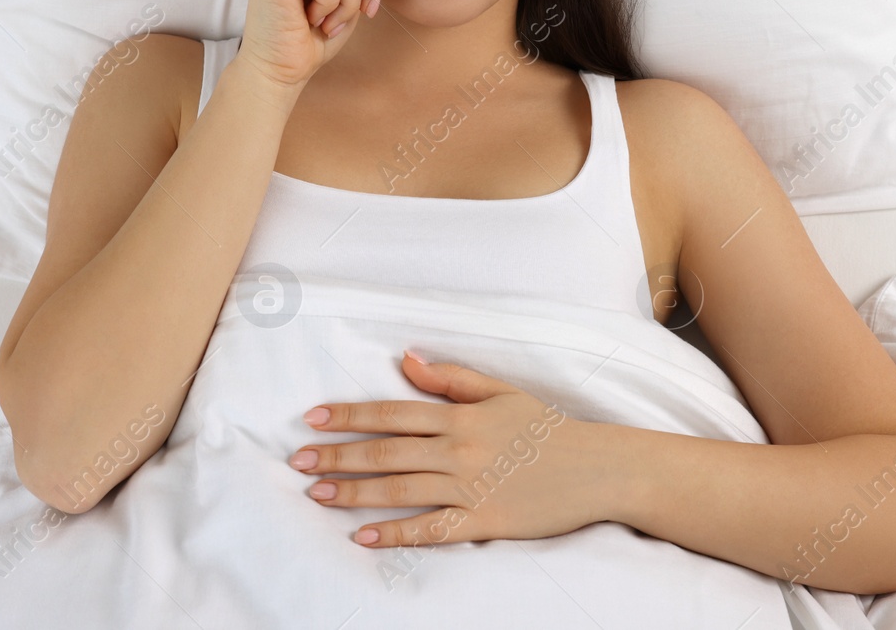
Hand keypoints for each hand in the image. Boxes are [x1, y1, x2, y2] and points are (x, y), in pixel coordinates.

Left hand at [287, 352, 613, 548]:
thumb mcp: (501, 392)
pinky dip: (395, 533)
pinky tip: (362, 536)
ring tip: (317, 492)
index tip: (313, 419)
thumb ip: (451, 378)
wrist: (596, 469)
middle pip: (386, 452)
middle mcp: (459, 450)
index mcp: (460, 416)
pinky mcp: (483, 522)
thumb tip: (405, 358)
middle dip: (337, 456)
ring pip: (399, 490)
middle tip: (298, 460)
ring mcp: (469, 488)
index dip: (350, 415)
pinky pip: (430, 529)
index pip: (393, 413)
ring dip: (353, 492)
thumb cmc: (548, 428)